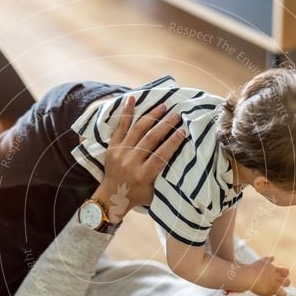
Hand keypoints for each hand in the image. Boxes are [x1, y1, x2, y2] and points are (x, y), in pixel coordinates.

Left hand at [90, 96, 185, 222]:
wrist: (111, 196)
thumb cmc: (137, 195)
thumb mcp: (154, 192)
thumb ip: (163, 177)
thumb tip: (180, 160)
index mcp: (142, 175)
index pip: (161, 155)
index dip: (173, 142)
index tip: (183, 131)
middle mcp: (130, 162)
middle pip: (150, 139)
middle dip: (165, 125)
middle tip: (176, 115)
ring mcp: (120, 153)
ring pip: (137, 129)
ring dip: (151, 116)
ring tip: (163, 107)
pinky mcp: (112, 147)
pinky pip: (120, 127)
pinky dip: (126, 112)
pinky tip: (132, 99)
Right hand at [234, 257, 290, 295]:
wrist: (249, 276)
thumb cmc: (254, 268)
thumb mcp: (262, 262)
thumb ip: (268, 260)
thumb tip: (272, 257)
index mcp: (276, 271)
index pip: (286, 272)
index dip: (284, 274)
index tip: (280, 274)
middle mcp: (277, 280)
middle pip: (288, 283)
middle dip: (284, 284)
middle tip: (278, 284)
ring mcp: (273, 288)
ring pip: (283, 295)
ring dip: (280, 295)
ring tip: (275, 294)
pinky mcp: (267, 294)